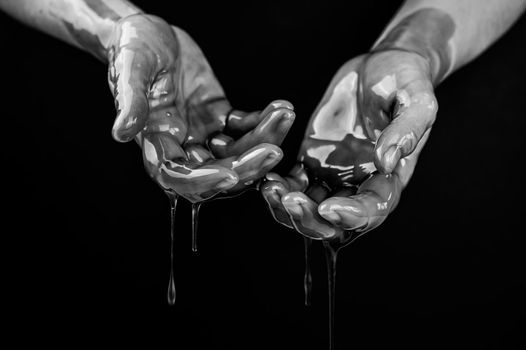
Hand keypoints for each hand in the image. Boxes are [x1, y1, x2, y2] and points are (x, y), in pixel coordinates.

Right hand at [106, 14, 294, 201]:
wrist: (151, 31)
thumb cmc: (133, 47)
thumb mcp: (129, 68)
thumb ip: (130, 100)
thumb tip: (121, 132)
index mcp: (156, 142)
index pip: (177, 176)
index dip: (203, 181)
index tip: (230, 174)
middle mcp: (182, 145)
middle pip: (217, 172)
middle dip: (247, 167)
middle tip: (274, 150)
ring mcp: (203, 133)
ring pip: (238, 153)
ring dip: (264, 139)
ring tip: (284, 114)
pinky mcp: (220, 117)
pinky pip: (246, 128)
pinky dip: (264, 121)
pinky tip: (280, 107)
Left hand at [261, 50, 436, 246]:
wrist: (380, 66)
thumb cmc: (405, 80)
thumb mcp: (416, 99)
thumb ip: (407, 129)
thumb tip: (387, 162)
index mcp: (389, 178)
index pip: (373, 210)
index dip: (351, 215)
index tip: (329, 207)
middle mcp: (359, 184)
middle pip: (335, 222)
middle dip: (311, 219)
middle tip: (290, 200)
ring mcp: (333, 175)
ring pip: (308, 208)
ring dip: (287, 207)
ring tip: (271, 187)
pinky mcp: (312, 160)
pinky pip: (293, 184)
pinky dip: (279, 187)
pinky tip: (267, 177)